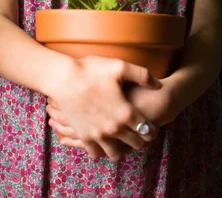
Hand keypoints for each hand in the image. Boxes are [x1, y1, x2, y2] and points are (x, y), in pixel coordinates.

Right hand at [47, 74, 181, 155]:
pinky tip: (104, 141)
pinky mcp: (84, 136)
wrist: (63, 78)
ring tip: (123, 141)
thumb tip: (158, 84)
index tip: (154, 127)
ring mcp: (98, 135)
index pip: (147, 131)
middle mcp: (113, 128)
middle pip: (135, 144)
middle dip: (140, 140)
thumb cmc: (92, 70)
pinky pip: (96, 153)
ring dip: (122, 149)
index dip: (153, 131)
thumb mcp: (120, 67)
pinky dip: (102, 150)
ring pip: (116, 154)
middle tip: (141, 134)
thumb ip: (143, 75)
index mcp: (125, 113)